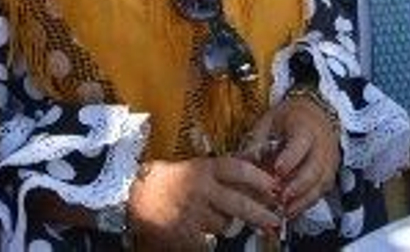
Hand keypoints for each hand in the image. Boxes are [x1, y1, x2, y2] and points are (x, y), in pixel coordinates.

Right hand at [127, 156, 280, 248]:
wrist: (133, 195)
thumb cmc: (169, 179)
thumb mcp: (195, 167)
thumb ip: (222, 171)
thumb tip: (256, 169)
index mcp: (203, 169)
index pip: (237, 169)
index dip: (259, 178)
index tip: (275, 186)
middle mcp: (199, 189)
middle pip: (239, 203)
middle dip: (261, 214)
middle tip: (275, 220)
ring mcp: (191, 212)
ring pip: (224, 225)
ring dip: (227, 227)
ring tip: (215, 221)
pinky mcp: (183, 233)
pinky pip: (208, 243)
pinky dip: (209, 242)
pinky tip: (203, 236)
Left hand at [246, 91, 342, 218]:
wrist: (316, 114)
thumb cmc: (289, 118)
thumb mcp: (269, 120)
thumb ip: (257, 140)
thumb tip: (244, 160)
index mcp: (305, 127)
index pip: (301, 144)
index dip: (290, 158)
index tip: (276, 170)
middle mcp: (322, 144)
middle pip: (315, 168)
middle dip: (298, 185)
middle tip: (281, 196)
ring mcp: (329, 160)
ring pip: (321, 183)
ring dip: (303, 199)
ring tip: (284, 210)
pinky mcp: (330, 173)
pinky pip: (321, 191)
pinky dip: (307, 202)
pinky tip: (291, 210)